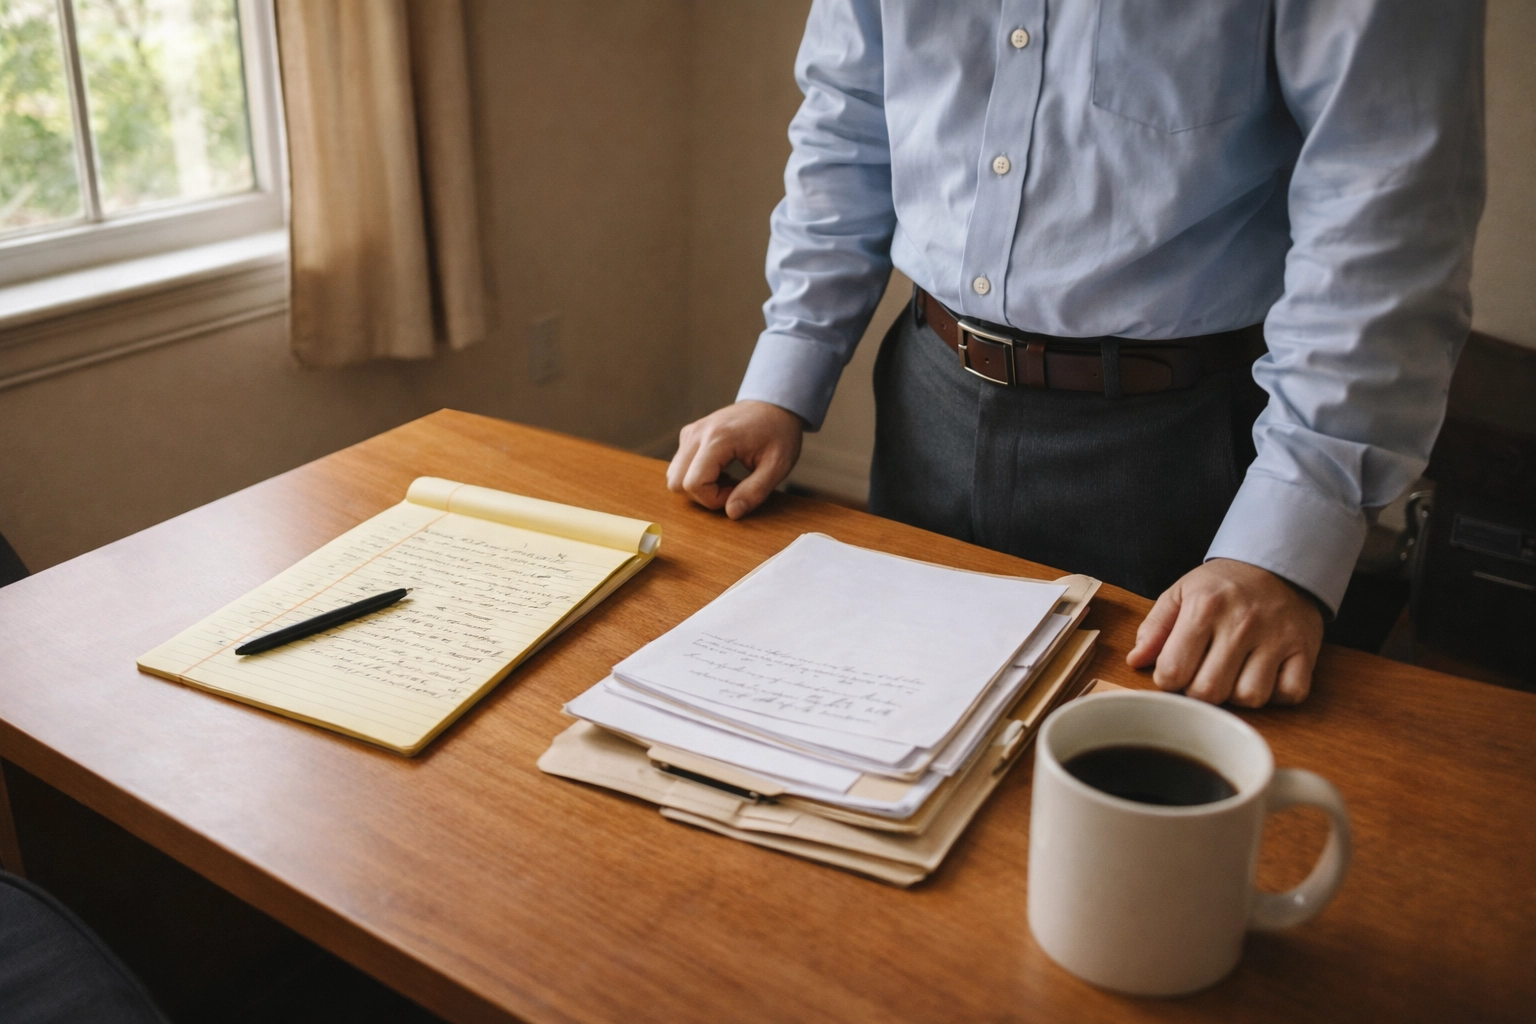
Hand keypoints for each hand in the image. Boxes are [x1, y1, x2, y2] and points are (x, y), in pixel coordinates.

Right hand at [666, 400, 804, 518]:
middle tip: (731, 487)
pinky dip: (695, 475)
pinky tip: (719, 470)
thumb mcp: (777, 465)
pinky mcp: (689, 435)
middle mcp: (697, 434)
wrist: (773, 404)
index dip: (714, 499)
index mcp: (717, 439)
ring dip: (698, 486)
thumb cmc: (778, 432)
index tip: (737, 491)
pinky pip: (679, 466)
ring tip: (726, 479)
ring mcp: (690, 433)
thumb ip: (755, 491)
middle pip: (677, 482)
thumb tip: (732, 513)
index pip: (694, 484)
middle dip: (703, 495)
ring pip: (674, 475)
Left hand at [1126, 558, 1323, 707]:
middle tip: (1203, 673)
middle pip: (1210, 691)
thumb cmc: (1224, 585)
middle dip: (1199, 691)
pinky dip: (1276, 694)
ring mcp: (1277, 638)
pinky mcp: (1305, 650)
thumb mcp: (1181, 593)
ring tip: (1234, 673)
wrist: (1279, 563)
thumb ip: (1155, 627)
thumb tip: (1135, 661)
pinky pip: (1290, 694)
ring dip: (1237, 694)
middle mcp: (1241, 624)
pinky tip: (1264, 676)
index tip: (1175, 669)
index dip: (1168, 679)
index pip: (1173, 671)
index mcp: (1204, 608)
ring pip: (1250, 698)